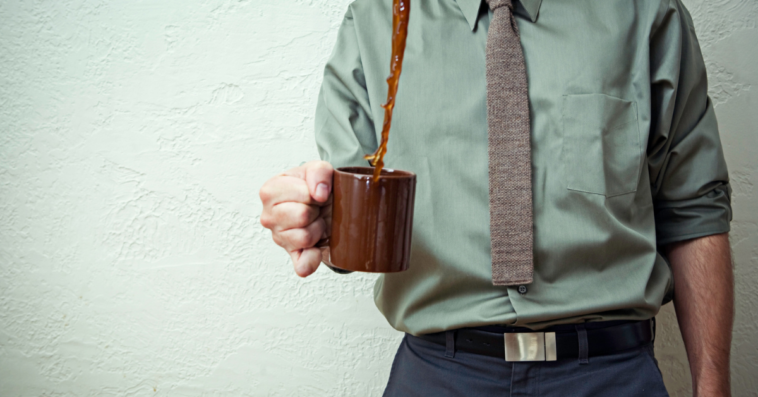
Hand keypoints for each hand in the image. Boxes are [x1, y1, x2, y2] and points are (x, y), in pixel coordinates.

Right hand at [259, 161, 332, 276]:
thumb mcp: (319, 168)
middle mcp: (268, 216)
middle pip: (303, 216)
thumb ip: (319, 171)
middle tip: (315, 207)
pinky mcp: (292, 255)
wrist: (324, 201)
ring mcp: (278, 238)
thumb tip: (318, 194)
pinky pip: (303, 265)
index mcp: (270, 191)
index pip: (304, 195)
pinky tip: (316, 250)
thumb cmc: (315, 186)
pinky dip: (312, 260)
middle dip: (317, 210)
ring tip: (314, 220)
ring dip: (318, 228)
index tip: (313, 192)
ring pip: (306, 237)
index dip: (317, 193)